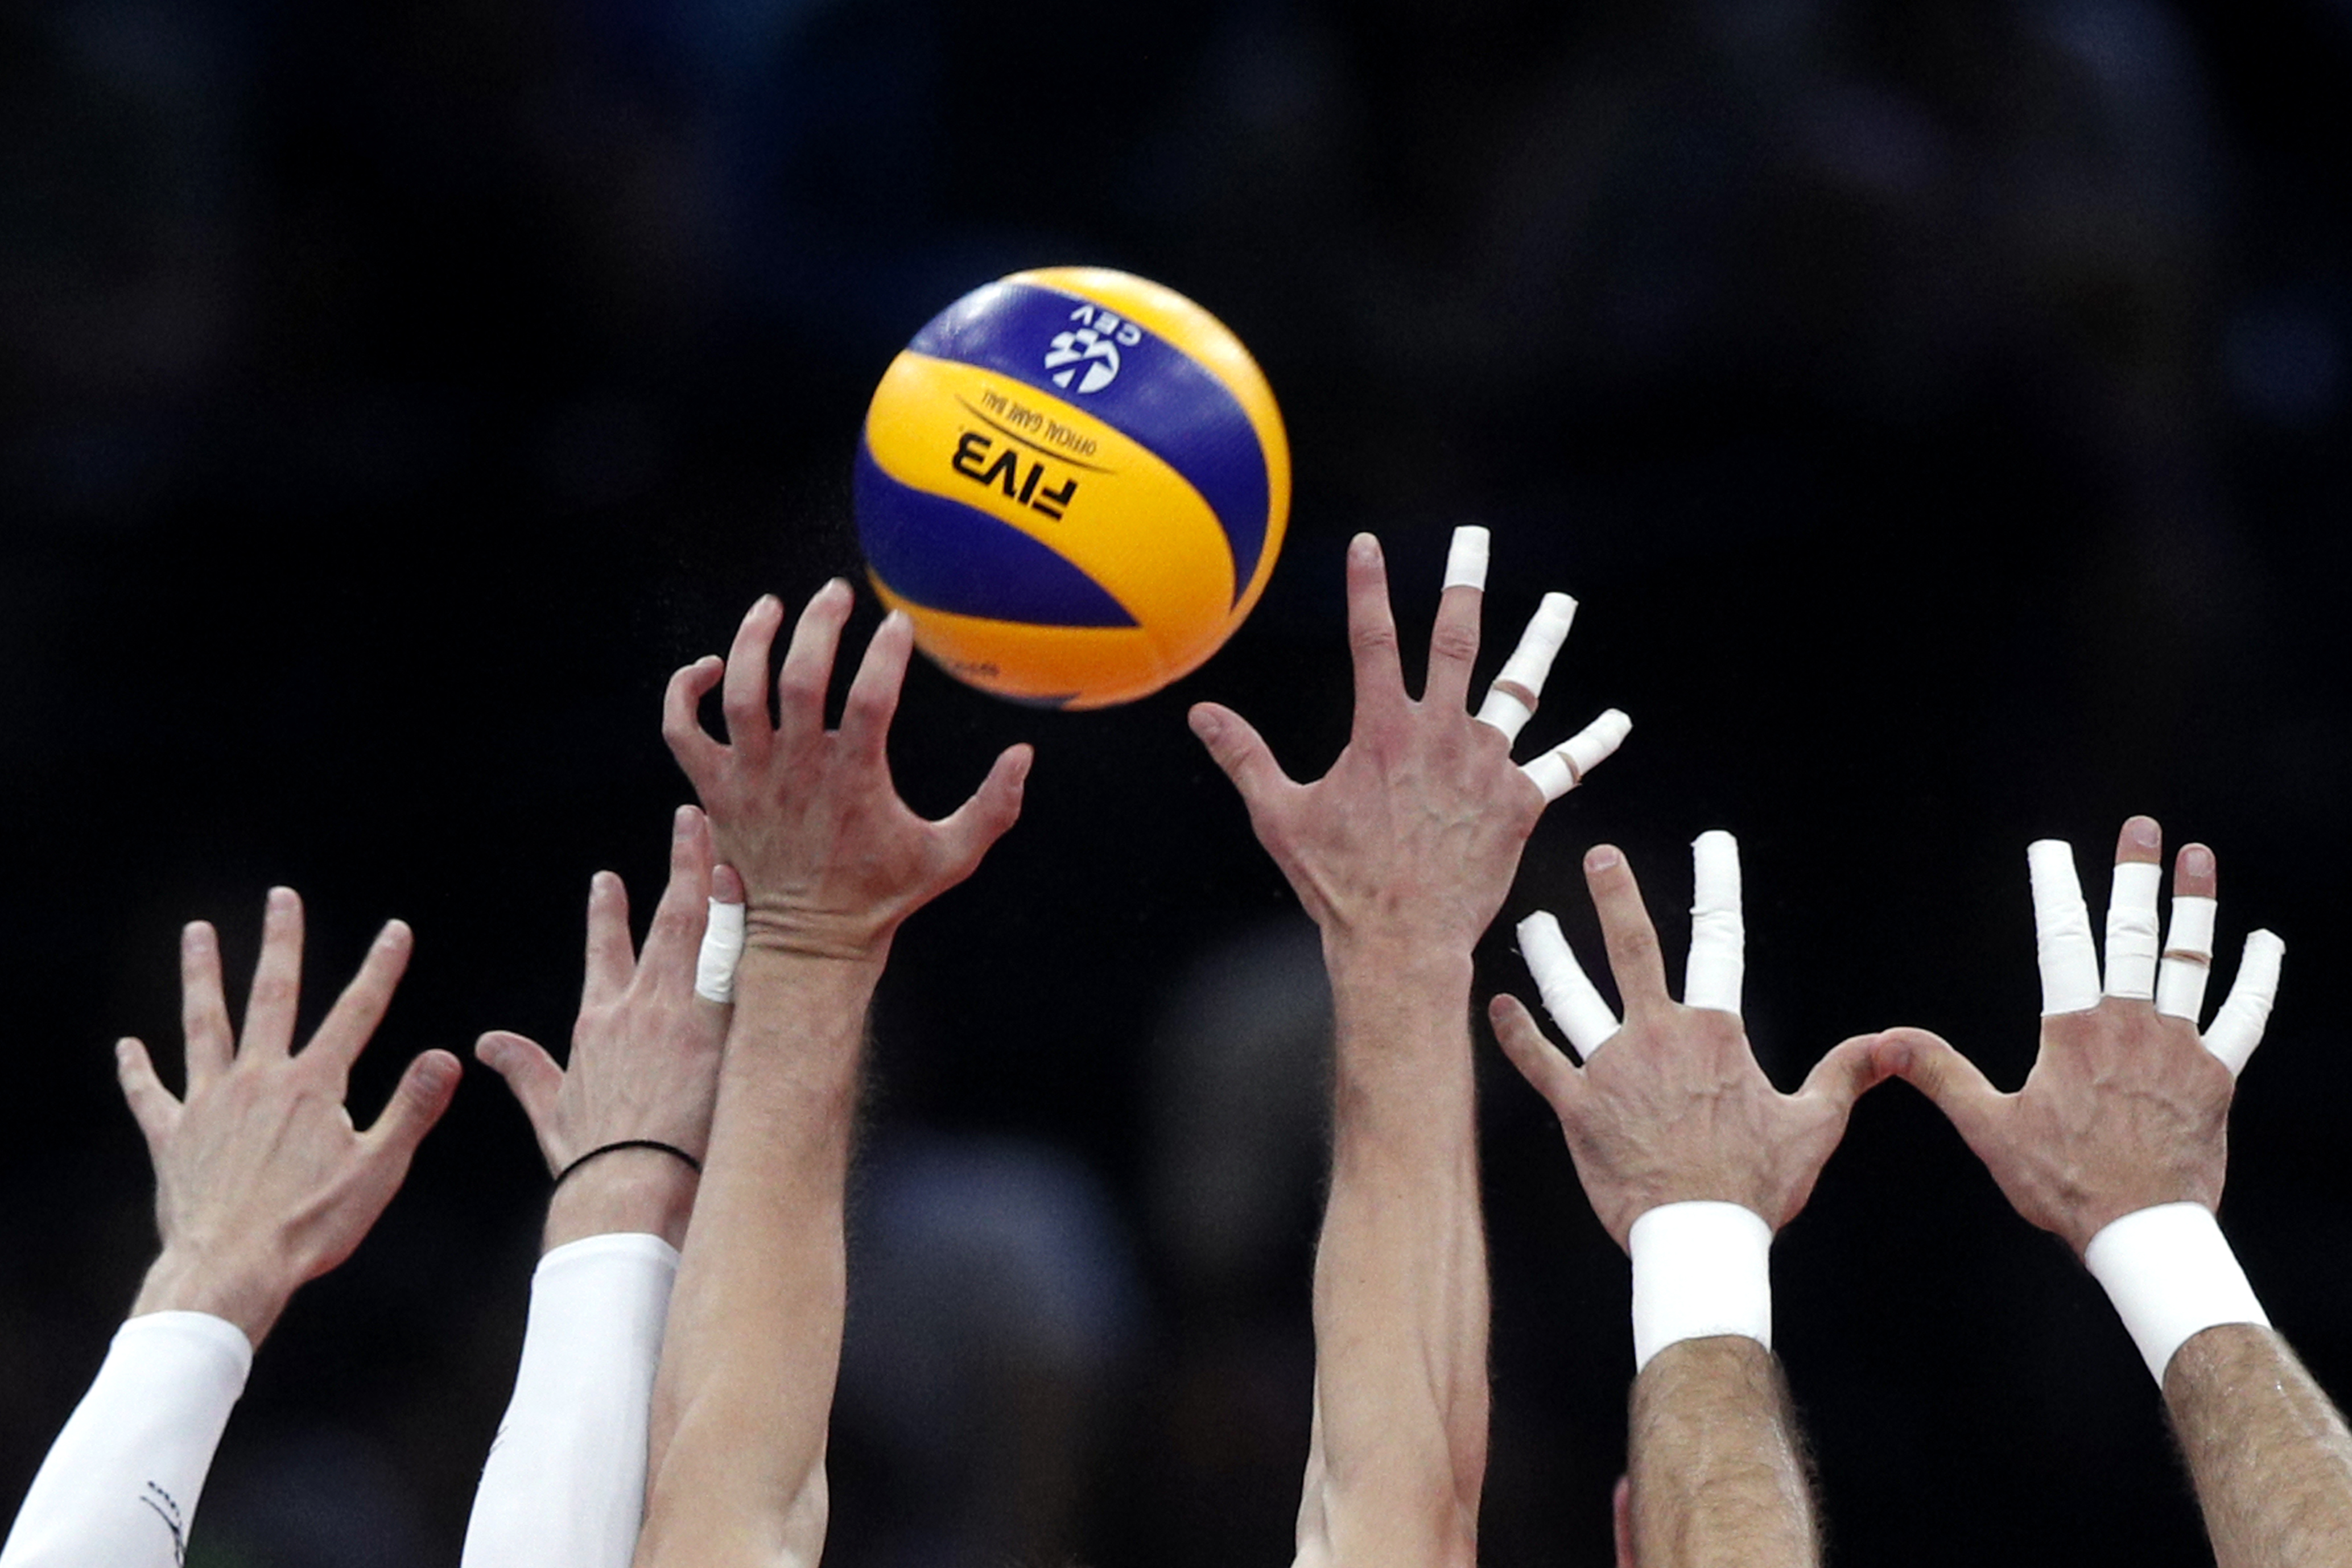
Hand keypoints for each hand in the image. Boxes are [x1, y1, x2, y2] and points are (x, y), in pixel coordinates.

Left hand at [122, 889, 460, 1345]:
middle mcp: (258, 1081)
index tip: (395, 929)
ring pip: (204, 1025)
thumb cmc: (310, 1227)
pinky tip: (127, 1047)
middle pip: (271, 997)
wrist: (230, 1270)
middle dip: (280, 943)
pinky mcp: (172, 1137)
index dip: (380, 969)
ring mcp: (208, 1105)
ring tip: (197, 932)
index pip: (356, 1013)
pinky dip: (137, 1070)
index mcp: (312, 1087)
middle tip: (280, 897)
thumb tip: (447, 1056)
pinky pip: (149, 1095)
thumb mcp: (379, 1169)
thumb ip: (411, 1107)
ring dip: (202, 975)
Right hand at [476, 805, 735, 1247]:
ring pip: (704, 925)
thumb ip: (524, 1070)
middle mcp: (641, 1004)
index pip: (602, 950)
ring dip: (715, 875)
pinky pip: (742, 964)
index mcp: (600, 1022)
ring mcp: (684, 1011)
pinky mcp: (721, 1028)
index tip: (608, 880)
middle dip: (679, 863)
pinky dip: (749, 924)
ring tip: (727, 836)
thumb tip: (488, 1044)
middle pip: (665, 917)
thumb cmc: (596, 1161)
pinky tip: (762, 892)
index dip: (605, 913)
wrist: (630, 1188)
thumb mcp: (550, 1110)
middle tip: (691, 823)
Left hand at [661, 583, 1029, 965]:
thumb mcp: (952, 856)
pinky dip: (685, 691)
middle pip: (799, 678)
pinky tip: (713, 666)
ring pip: (738, 692)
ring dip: (752, 641)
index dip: (886, 653)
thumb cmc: (883, 895)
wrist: (809, 942)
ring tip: (772, 607)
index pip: (872, 697)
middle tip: (835, 594)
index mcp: (854, 780)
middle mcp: (796, 772)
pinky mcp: (716, 791)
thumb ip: (993, 807)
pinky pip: (682, 730)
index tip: (898, 624)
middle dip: (818, 625)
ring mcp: (749, 779)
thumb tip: (1024, 755)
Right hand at [1189, 530, 1624, 958]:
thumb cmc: (1337, 883)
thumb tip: (1200, 713)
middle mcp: (1440, 733)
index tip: (1368, 544)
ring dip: (1541, 642)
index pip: (1372, 639)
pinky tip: (1618, 721)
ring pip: (1521, 688)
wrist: (1401, 940)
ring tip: (1560, 604)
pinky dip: (1592, 743)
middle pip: (1455, 640)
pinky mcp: (1519, 804)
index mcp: (1382, 730)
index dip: (1367, 588)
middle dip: (1463, 583)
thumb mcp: (1280, 815)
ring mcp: (1486, 765)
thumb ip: (1244, 757)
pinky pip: (1563, 766)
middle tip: (1474, 538)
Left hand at [1490, 837, 1884, 1246]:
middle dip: (1615, 896)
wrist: (1700, 1237)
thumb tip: (1894, 1043)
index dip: (1718, 886)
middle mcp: (1656, 1036)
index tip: (1713, 843)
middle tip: (1600, 856)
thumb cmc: (1756, 1187)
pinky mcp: (1575, 1107)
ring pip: (1570, 995)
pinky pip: (1538, 1061)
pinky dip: (1515, 1033)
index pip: (1721, 942)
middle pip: (1631, 949)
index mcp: (1713, 1033)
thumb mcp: (1814, 1126)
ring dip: (1549, 955)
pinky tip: (1497, 1005)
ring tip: (1532, 923)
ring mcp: (1610, 1069)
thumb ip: (1845, 1075)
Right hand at [1878, 815, 2283, 1254]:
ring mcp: (2180, 1047)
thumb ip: (1941, 1074)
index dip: (2054, 888)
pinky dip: (2258, 976)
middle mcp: (2131, 1026)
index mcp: (2073, 1031)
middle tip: (2141, 828)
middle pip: (2134, 934)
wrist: (2141, 1232)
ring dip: (2195, 905)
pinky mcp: (2217, 1076)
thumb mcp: (1989, 1128)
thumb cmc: (2063, 1184)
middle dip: (2135, 875)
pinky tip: (2266, 941)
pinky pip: (2245, 1016)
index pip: (2060, 940)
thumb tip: (1887, 1038)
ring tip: (2198, 856)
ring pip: (2190, 961)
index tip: (2048, 849)